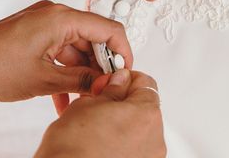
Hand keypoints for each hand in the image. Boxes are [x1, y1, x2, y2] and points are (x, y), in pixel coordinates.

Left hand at [0, 1, 131, 101]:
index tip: (125, 73)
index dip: (122, 52)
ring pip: (76, 47)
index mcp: (61, 18)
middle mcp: (54, 14)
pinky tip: (63, 97)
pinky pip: (59, 50)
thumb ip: (81, 80)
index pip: (108, 29)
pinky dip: (64, 70)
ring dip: (81, 73)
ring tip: (82, 100)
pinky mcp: (34, 33)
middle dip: (100, 66)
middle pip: (93, 38)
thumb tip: (105, 83)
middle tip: (104, 90)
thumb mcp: (44, 79)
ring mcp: (43, 22)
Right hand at [36, 69, 165, 157]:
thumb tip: (117, 81)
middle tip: (98, 105)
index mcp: (146, 114)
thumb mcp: (86, 105)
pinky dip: (121, 145)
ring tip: (96, 130)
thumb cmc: (72, 149)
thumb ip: (109, 90)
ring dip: (122, 125)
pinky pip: (134, 150)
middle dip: (122, 104)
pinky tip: (100, 146)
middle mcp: (155, 138)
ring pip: (138, 131)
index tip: (110, 83)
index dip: (125, 79)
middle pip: (143, 108)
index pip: (145, 83)